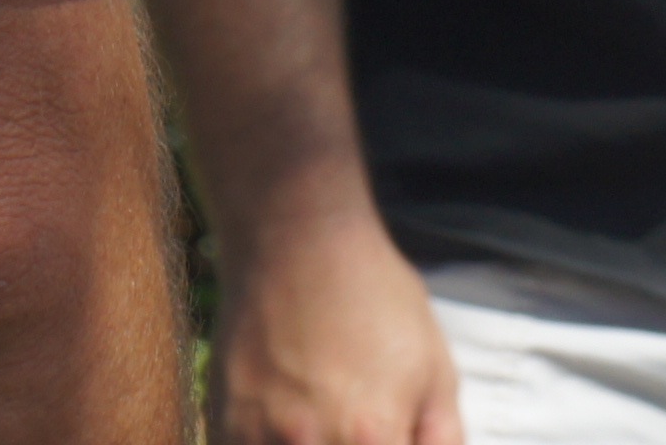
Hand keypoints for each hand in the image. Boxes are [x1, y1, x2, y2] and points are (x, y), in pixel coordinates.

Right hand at [207, 211, 466, 444]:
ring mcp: (259, 440)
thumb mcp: (434, 364)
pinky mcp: (222, 427)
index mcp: (373, 437)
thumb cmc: (374, 296)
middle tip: (358, 428)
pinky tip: (288, 431)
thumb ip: (443, 438)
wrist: (296, 241)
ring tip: (319, 423)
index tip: (390, 439)